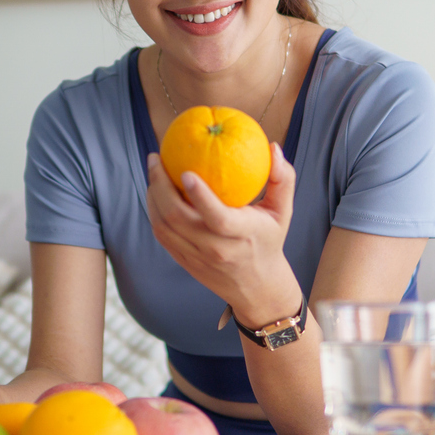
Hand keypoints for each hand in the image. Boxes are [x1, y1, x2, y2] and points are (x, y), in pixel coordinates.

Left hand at [145, 142, 299, 322]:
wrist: (256, 286)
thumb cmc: (269, 239)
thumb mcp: (282, 212)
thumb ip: (282, 179)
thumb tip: (273, 148)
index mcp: (243, 235)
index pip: (218, 218)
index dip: (200, 196)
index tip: (185, 172)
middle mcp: (216, 249)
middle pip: (178, 218)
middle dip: (160, 185)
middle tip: (156, 158)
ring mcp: (197, 257)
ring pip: (163, 226)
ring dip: (152, 196)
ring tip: (153, 169)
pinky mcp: (183, 261)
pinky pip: (161, 235)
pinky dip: (154, 211)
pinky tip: (155, 190)